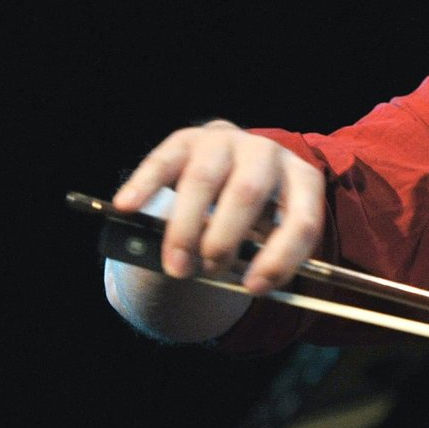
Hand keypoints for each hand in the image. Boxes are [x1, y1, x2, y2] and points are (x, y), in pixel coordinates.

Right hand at [112, 119, 324, 294]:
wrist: (229, 167)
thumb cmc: (254, 214)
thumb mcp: (268, 232)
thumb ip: (260, 255)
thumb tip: (247, 285)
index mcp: (301, 178)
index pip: (302, 219)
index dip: (280, 258)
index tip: (253, 288)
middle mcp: (268, 152)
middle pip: (247, 193)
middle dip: (224, 240)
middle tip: (208, 271)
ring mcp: (226, 141)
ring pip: (203, 181)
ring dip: (185, 229)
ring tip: (177, 266)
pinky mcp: (186, 139)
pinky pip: (162, 162)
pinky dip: (143, 187)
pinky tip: (126, 207)